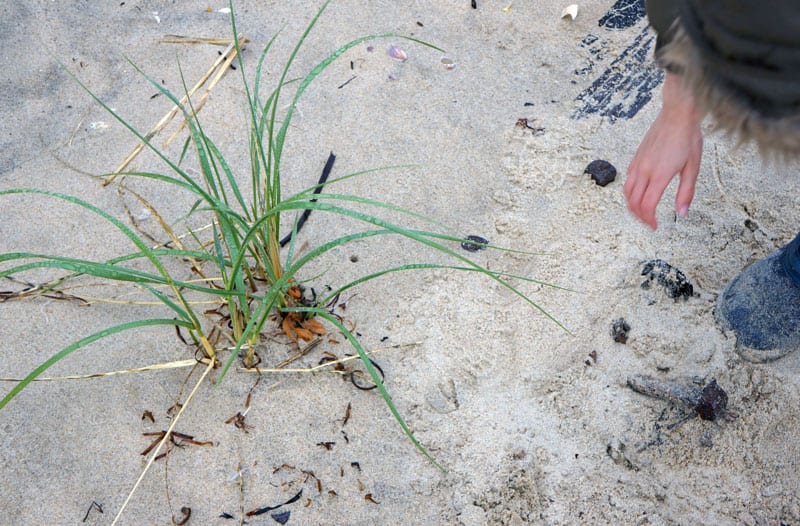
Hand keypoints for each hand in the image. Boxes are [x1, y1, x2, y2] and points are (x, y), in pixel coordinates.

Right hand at [625, 73, 703, 229]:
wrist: (677, 114)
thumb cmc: (687, 137)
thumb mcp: (693, 167)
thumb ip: (686, 192)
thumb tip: (682, 212)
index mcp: (660, 174)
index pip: (648, 205)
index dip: (649, 220)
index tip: (654, 226)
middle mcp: (645, 170)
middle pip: (634, 202)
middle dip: (640, 216)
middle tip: (648, 223)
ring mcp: (638, 164)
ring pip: (627, 192)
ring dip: (632, 206)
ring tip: (642, 212)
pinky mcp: (636, 158)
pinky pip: (628, 180)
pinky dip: (630, 193)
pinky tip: (639, 194)